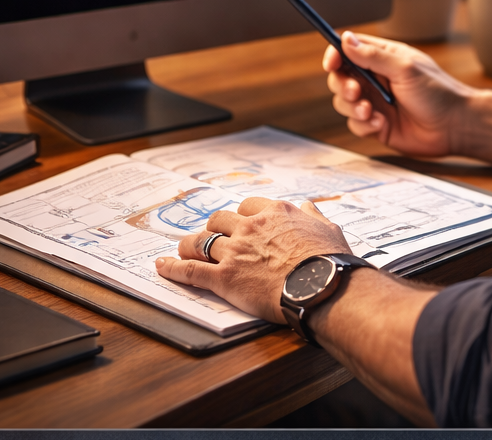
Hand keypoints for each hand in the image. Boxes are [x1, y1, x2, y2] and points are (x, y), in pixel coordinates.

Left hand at [155, 196, 350, 322]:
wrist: (321, 286)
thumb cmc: (329, 261)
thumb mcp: (328, 229)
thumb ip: (314, 216)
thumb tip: (308, 207)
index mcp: (275, 213)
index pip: (247, 206)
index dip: (241, 216)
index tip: (240, 224)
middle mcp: (251, 227)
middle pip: (220, 220)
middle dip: (214, 229)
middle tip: (211, 238)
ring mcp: (235, 252)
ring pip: (201, 241)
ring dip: (190, 245)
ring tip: (183, 249)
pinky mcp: (224, 278)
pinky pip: (191, 271)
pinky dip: (173, 268)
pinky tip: (162, 266)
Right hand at [325, 32, 472, 157]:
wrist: (455, 126)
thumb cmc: (438, 92)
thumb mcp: (405, 68)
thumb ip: (373, 55)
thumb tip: (346, 39)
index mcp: (383, 59)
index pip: (349, 50)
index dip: (336, 55)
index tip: (332, 63)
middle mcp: (376, 79)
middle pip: (341, 78)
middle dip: (343, 85)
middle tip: (357, 92)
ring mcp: (376, 103)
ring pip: (344, 102)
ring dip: (352, 107)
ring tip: (372, 111)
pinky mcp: (377, 125)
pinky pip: (355, 125)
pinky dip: (364, 125)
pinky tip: (382, 124)